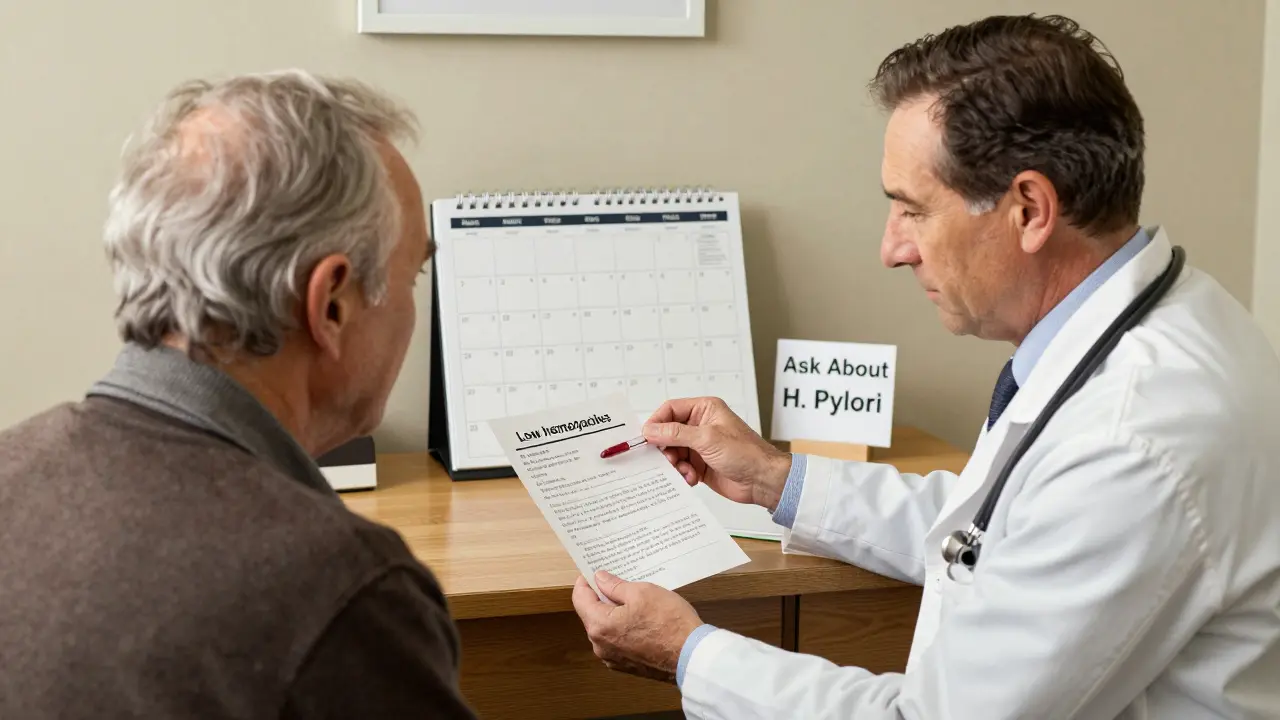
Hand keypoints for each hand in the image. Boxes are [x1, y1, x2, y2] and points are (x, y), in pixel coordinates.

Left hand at [571, 570, 702, 682]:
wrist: (691, 656)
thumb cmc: (668, 622)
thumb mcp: (642, 592)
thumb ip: (615, 586)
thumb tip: (600, 579)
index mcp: (599, 626)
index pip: (579, 598)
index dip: (586, 582)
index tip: (593, 571)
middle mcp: (600, 646)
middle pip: (591, 614)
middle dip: (602, 597)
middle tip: (617, 581)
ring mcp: (613, 658)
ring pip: (606, 628)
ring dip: (614, 613)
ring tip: (633, 599)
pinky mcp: (627, 665)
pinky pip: (618, 641)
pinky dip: (623, 628)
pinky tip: (640, 619)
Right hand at [642, 396, 791, 511]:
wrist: (762, 481)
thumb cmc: (746, 453)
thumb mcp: (707, 439)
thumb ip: (676, 433)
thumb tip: (651, 429)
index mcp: (704, 410)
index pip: (670, 410)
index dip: (657, 422)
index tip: (646, 437)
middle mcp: (700, 426)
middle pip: (668, 433)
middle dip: (665, 448)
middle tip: (667, 459)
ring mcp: (700, 446)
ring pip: (672, 452)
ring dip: (674, 464)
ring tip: (684, 471)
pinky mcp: (700, 465)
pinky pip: (680, 467)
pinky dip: (682, 474)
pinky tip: (692, 478)